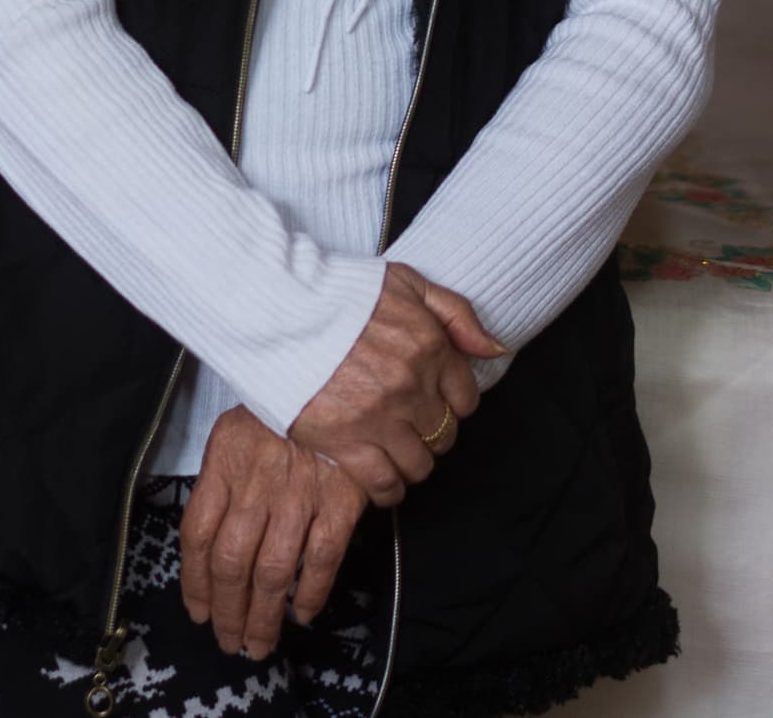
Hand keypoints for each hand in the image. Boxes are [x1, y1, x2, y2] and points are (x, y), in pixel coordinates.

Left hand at [179, 407, 370, 660]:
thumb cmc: (282, 409)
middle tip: (229, 642)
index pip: (198, 534)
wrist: (338, 375)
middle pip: (232, 563)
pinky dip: (310, 593)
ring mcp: (298, 494)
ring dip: (264, 617)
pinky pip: (321, 559)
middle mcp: (255, 484)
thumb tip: (208, 540)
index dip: (195, 582)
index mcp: (223, 463)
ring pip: (272, 571)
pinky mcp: (339, 500)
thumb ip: (220, 481)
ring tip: (260, 644)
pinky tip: (302, 614)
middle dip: (228, 613)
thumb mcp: (235, 430)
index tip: (199, 612)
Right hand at [284, 263, 505, 502]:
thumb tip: (494, 349)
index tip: (432, 402)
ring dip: (411, 462)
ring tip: (395, 451)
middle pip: (444, 435)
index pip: (465, 400)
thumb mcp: (406, 282)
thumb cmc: (339, 292)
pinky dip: (388, 489)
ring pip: (419, 464)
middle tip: (410, 426)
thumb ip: (457, 314)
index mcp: (429, 346)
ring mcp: (378, 415)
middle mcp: (410, 384)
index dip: (450, 404)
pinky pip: (384, 483)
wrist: (278, 307)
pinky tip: (382, 479)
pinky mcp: (345, 440)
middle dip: (431, 433)